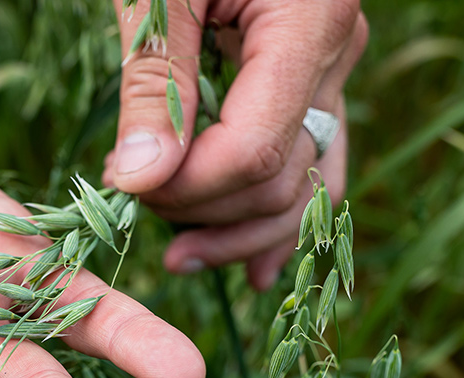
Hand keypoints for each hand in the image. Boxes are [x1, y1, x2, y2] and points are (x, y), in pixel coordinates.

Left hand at [104, 0, 366, 288]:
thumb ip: (153, 84)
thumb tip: (142, 182)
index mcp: (308, 22)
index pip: (255, 151)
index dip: (190, 189)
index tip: (127, 188)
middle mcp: (336, 54)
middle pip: (281, 179)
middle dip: (205, 212)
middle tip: (136, 210)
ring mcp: (332, 72)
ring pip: (305, 188)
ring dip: (241, 232)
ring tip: (181, 260)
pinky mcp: (311, 85)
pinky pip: (309, 166)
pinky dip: (277, 217)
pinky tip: (254, 268)